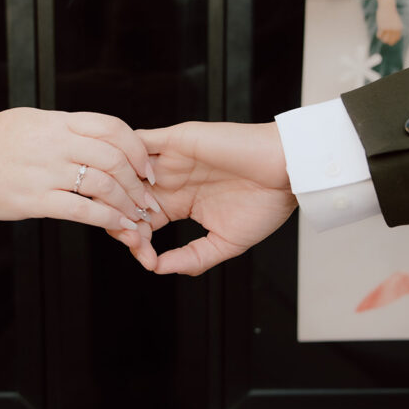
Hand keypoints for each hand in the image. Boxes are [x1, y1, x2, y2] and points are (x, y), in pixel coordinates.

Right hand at [0, 108, 159, 267]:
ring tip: (136, 217)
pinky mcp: (31, 200)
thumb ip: (65, 130)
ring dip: (127, 203)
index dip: (137, 148)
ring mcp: (43, 172)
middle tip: (148, 199)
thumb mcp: (31, 121)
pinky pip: (80, 210)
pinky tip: (118, 226)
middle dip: (139, 182)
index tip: (147, 168)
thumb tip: (100, 138)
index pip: (111, 127)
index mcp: (56, 122)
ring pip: (102, 185)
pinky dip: (107, 219)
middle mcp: (53, 143)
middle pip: (114, 158)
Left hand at [135, 121, 296, 275]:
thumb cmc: (266, 204)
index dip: (136, 241)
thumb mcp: (226, 243)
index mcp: (179, 203)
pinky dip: (129, 160)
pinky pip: (138, 141)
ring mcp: (170, 159)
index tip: (145, 258)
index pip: (141, 221)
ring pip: (125, 170)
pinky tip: (138, 185)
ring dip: (122, 191)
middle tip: (133, 238)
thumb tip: (157, 269)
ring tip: (133, 213)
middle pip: (126, 198)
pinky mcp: (175, 139)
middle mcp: (170, 181)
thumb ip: (192, 258)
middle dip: (122, 220)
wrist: (287, 171)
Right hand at [375, 0, 402, 45]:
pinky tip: (379, 31)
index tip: (389, 40)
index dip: (392, 40)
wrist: (387, 7)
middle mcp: (395, 30)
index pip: (396, 39)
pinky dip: (378, 35)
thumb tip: (391, 37)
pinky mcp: (382, 27)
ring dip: (382, 39)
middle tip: (384, 39)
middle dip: (387, 41)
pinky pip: (379, 36)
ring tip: (381, 36)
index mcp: (399, 28)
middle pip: (390, 41)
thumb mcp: (395, 21)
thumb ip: (395, 28)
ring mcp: (388, 29)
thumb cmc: (391, 13)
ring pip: (384, 40)